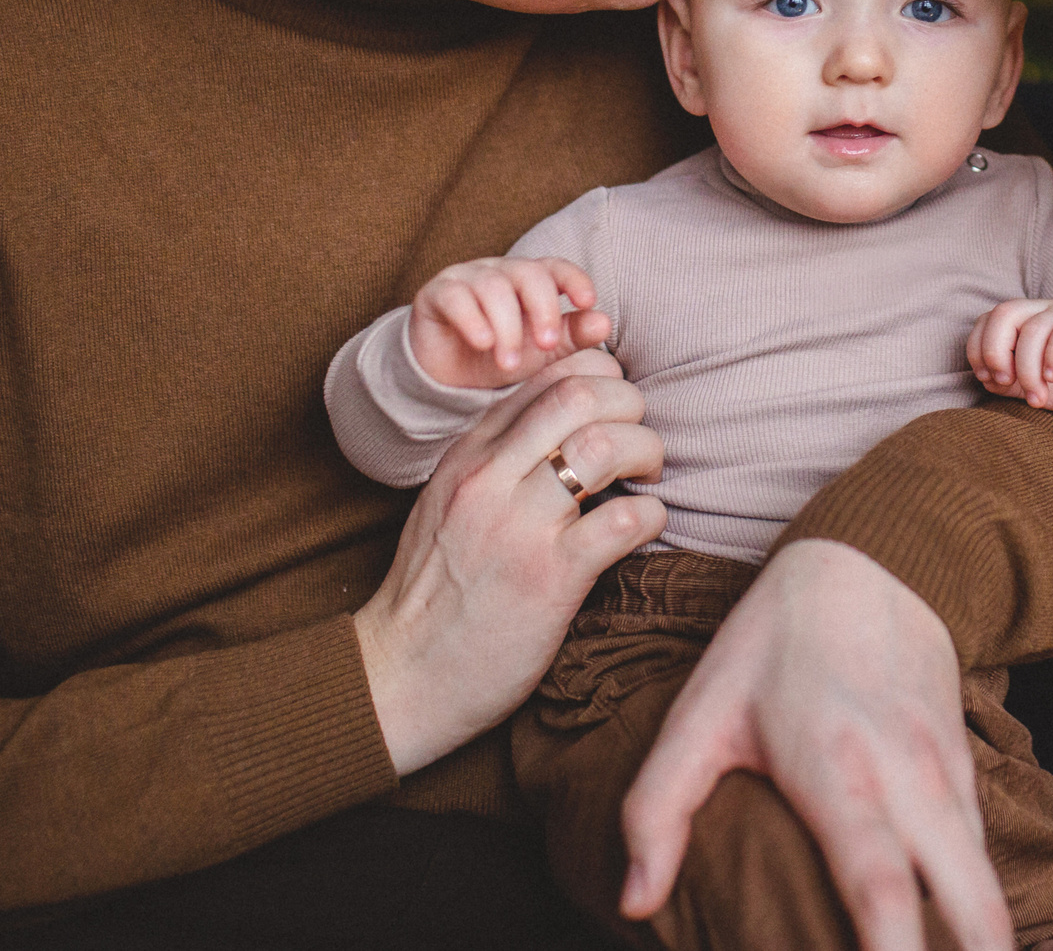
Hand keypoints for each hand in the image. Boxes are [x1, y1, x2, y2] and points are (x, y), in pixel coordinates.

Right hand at [352, 348, 664, 774]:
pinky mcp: (549, 577)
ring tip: (647, 478)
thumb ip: (499, 459)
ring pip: (606, 445)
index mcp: (468, 455)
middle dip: (632, 405)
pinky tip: (643, 526)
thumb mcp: (451, 503)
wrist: (401, 676)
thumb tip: (569, 427)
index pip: (549, 376)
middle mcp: (489, 479)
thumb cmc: (436, 593)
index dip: (601, 377)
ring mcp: (518, 526)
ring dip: (647, 452)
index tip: (617, 408)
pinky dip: (650, 514)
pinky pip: (624, 519)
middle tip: (642, 441)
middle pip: (581, 395)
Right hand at [410, 256, 608, 389]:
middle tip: (547, 345)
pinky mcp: (435, 293)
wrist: (447, 380)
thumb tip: (604, 322)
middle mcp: (499, 272)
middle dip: (542, 309)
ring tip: (509, 363)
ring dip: (506, 327)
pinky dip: (472, 320)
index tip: (588, 301)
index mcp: (529, 280)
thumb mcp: (539, 352)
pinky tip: (483, 344)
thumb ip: (571, 336)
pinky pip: (455, 296)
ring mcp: (466, 278)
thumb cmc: (499, 358)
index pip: (555, 267)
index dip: (573, 278)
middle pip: (527, 273)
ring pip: (493, 288)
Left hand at [620, 540, 1012, 950]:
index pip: (878, 887)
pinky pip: (987, 868)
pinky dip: (987, 923)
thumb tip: (635, 902)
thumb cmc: (774, 644)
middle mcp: (910, 785)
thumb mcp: (700, 714)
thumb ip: (655, 808)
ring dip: (990, 950)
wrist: (872, 564)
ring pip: (993, 895)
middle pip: (972, 910)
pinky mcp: (970, 780)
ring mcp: (950, 783)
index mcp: (840, 774)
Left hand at [968, 299, 1052, 414]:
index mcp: (1028, 322)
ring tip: (1037, 396)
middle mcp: (1047, 311)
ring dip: (1026, 368)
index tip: (988, 379)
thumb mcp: (1037, 388)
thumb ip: (1010, 382)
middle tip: (1005, 383)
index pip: (989, 319)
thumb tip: (985, 379)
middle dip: (995, 351)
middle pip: (1005, 313)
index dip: (979, 348)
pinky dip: (1052, 357)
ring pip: (1034, 327)